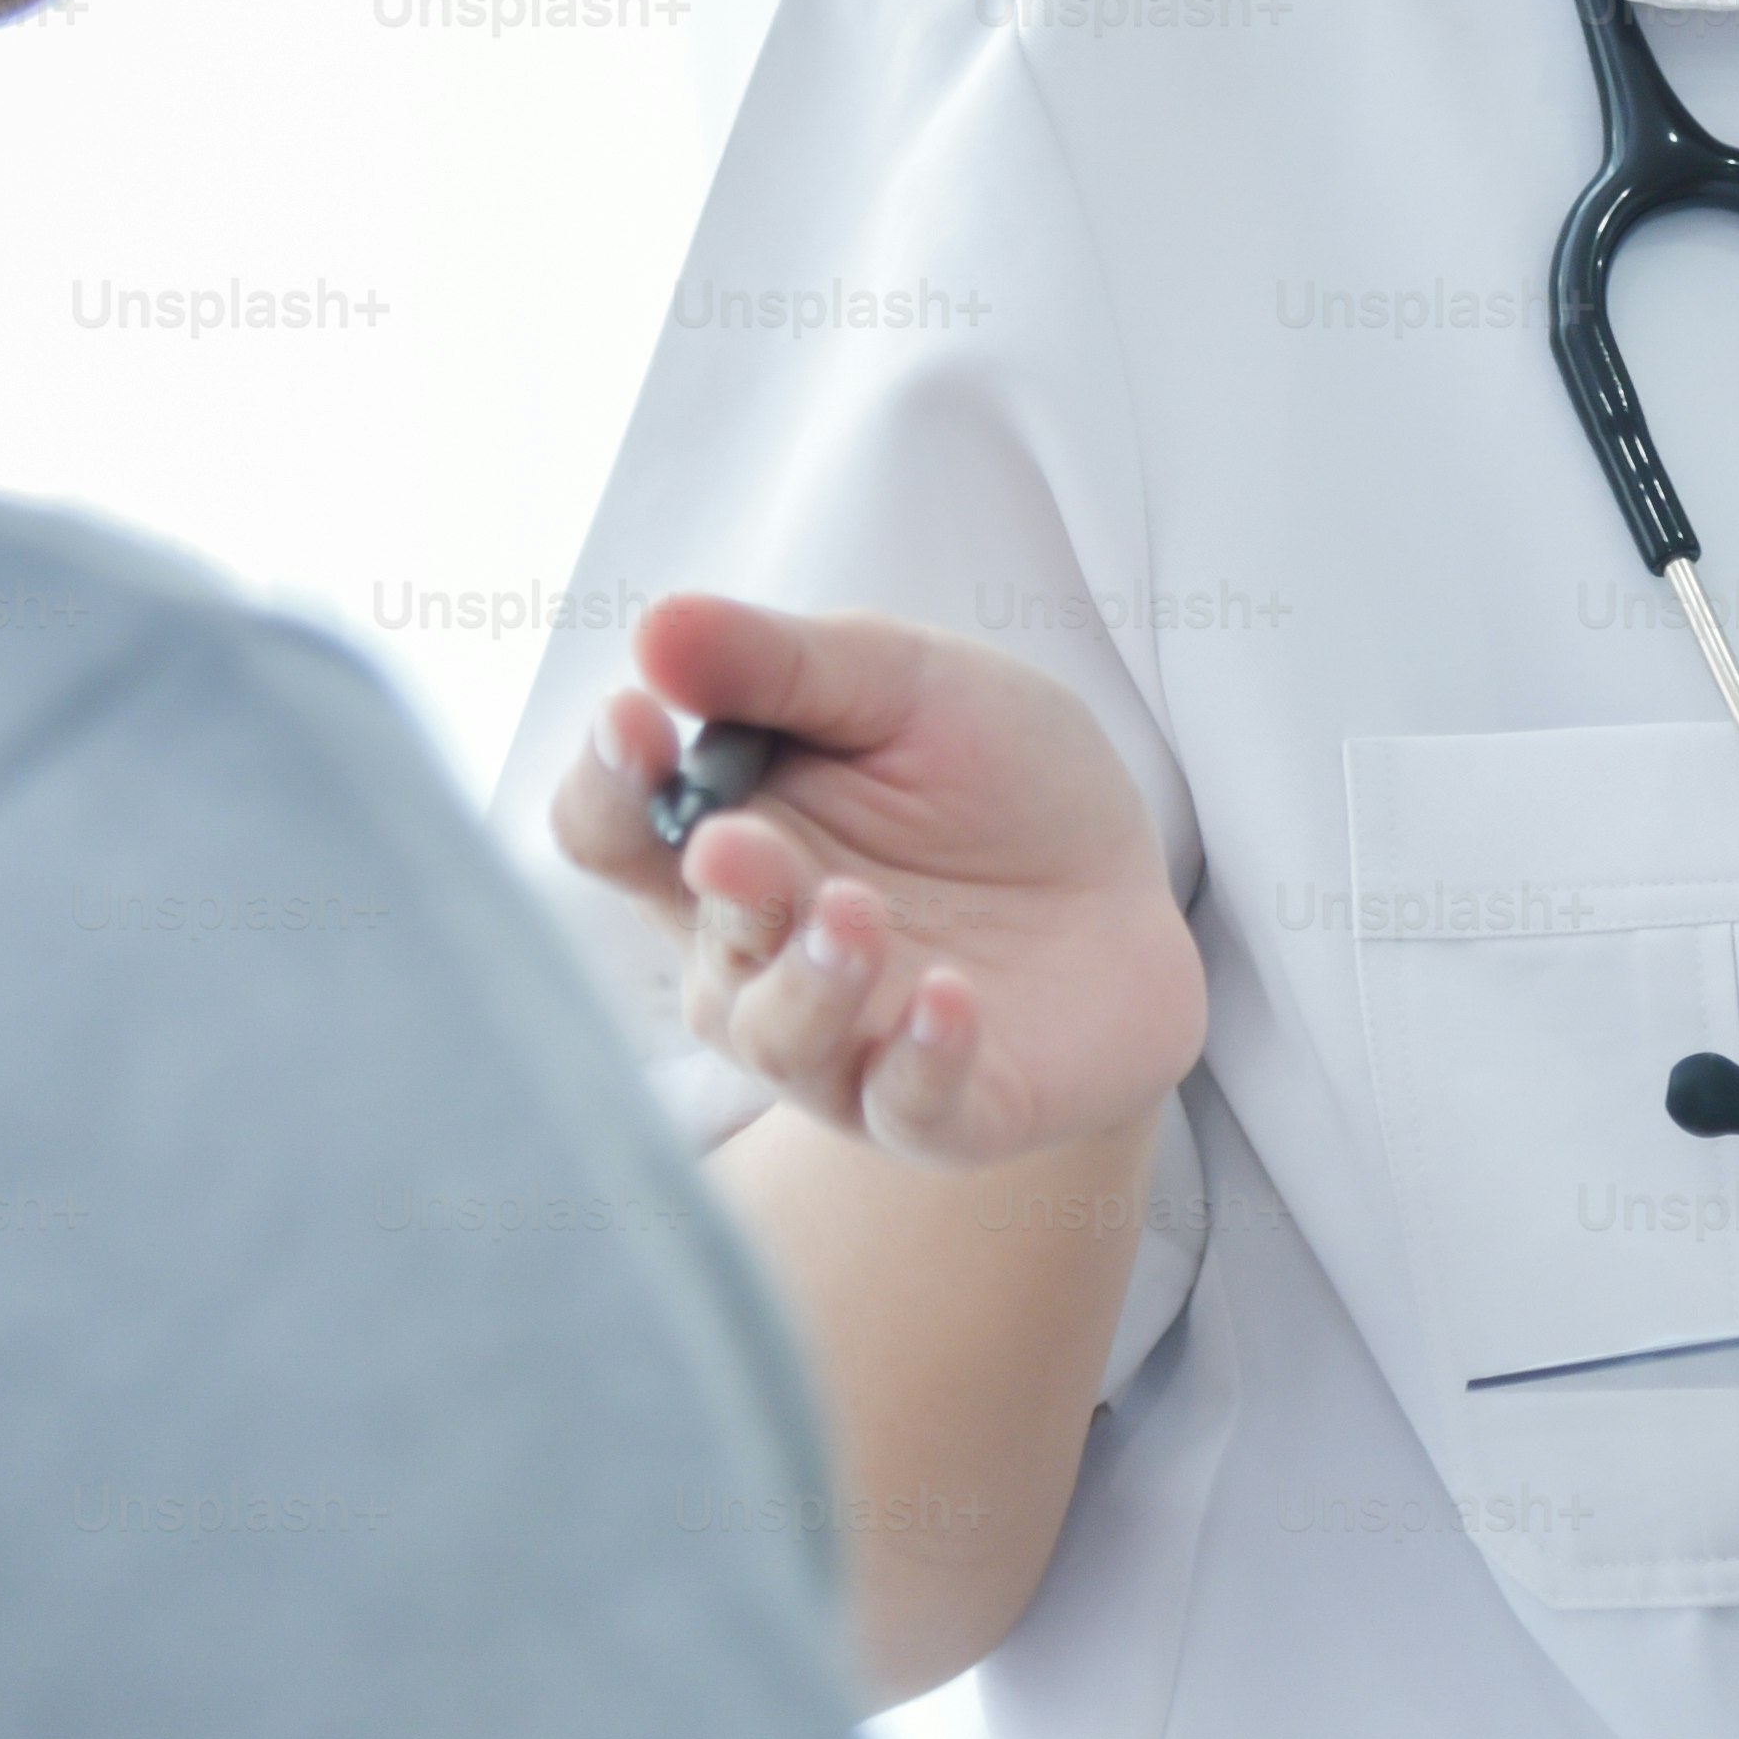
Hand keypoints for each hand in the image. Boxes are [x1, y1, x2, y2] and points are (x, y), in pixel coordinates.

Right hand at [545, 590, 1204, 1170]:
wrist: (1133, 889)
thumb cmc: (996, 778)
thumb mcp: (903, 684)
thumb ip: (781, 663)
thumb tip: (653, 627)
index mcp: (726, 839)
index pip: (612, 830)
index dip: (605, 783)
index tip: (634, 720)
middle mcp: (758, 957)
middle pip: (697, 939)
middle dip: (721, 887)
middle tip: (735, 839)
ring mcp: (845, 1044)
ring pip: (777, 1041)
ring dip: (805, 982)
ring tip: (854, 912)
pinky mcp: (941, 1111)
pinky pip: (904, 1107)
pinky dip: (918, 1060)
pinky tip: (951, 999)